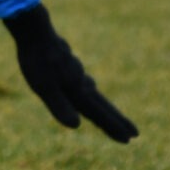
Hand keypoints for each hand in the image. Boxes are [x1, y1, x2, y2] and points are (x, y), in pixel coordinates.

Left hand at [1, 2, 137, 142]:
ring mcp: (76, 72)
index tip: (130, 139)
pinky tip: (88, 88)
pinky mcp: (69, 64)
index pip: (99, 114)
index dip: (113, 127)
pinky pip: (85, 83)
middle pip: (103, 106)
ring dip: (106, 108)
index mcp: (78, 91)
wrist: (34, 30)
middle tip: (134, 134)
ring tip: (112, 117)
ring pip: (95, 94)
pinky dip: (92, 93)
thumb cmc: (37, 60)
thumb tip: (77, 125)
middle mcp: (81, 83)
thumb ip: (60, 106)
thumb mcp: (44, 87)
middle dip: (118, 121)